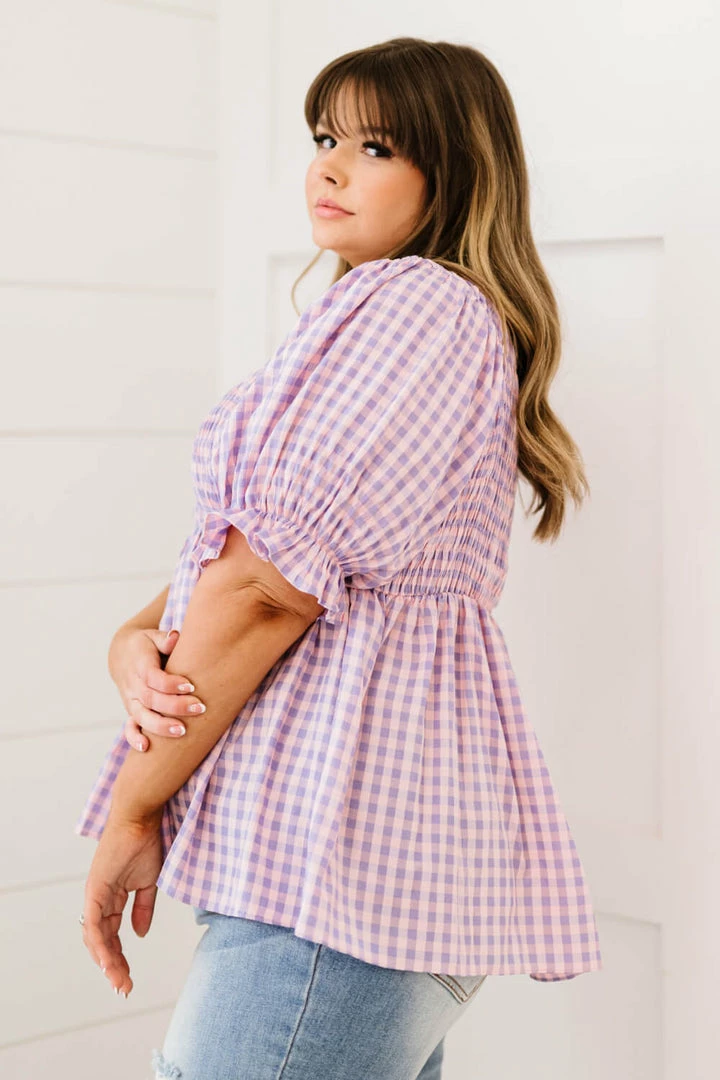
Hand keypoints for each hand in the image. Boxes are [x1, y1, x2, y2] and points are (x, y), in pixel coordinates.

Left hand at [80, 813, 163, 996]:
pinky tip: (108, 960)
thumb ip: (144, 908)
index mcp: (112, 897)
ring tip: (118, 980)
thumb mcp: (149, 882)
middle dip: (112, 966)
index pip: (112, 934)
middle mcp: (100, 898)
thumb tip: (140, 934)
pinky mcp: (96, 888)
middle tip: (123, 988)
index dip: (119, 957)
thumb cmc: (146, 842)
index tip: (129, 978)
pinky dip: (100, 943)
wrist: (142, 817)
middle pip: (102, 941)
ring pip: (95, 937)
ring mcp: (96, 893)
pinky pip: (95, 922)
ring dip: (107, 961)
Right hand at [108, 627, 205, 751]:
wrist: (122, 654)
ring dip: (160, 726)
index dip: (170, 683)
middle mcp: (133, 684)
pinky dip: (135, 738)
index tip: (190, 685)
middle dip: (175, 706)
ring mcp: (131, 700)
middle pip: (151, 699)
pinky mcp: (132, 710)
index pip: (153, 677)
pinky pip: (130, 727)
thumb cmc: (146, 645)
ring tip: (181, 731)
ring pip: (142, 716)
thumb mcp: (152, 636)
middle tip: (199, 708)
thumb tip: (175, 637)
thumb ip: (165, 639)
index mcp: (139, 664)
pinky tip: (147, 747)